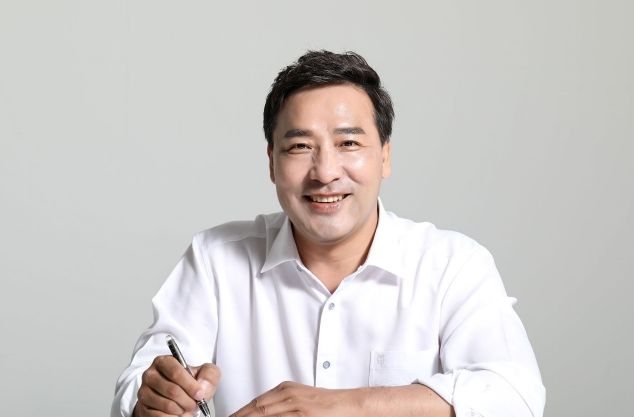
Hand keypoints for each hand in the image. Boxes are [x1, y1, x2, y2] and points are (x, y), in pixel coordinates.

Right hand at [134, 355, 220, 416]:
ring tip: (187, 408)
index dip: (190, 385)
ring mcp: (144, 392)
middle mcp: (150, 375)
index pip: (176, 372)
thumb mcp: (205, 373)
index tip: (200, 394)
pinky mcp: (143, 408)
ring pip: (167, 405)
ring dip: (182, 410)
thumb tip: (202, 388)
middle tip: (195, 405)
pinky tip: (179, 414)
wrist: (179, 397)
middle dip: (188, 401)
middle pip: (172, 390)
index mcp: (164, 362)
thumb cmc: (191, 384)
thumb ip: (209, 375)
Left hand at [230, 381, 358, 416]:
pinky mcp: (304, 415)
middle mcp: (288, 395)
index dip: (240, 414)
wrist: (350, 405)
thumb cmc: (327, 405)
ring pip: (265, 414)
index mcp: (285, 389)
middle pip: (256, 409)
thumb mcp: (300, 399)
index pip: (255, 404)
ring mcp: (295, 406)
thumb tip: (261, 412)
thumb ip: (280, 406)